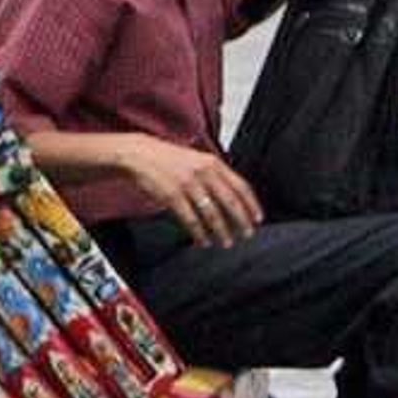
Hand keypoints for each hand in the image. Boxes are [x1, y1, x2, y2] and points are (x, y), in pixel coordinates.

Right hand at [128, 141, 261, 248]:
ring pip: (212, 213)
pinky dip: (199, 233)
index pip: (241, 186)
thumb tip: (234, 196)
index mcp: (214, 164)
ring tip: (226, 242)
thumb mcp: (198, 160)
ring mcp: (188, 184)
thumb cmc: (169, 160)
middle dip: (241, 220)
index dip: (252, 204)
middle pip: (230, 201)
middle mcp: (204, 173)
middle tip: (248, 234)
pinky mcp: (172, 196)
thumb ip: (215, 175)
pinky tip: (203, 241)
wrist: (139, 155)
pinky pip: (191, 219)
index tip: (258, 218)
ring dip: (221, 231)